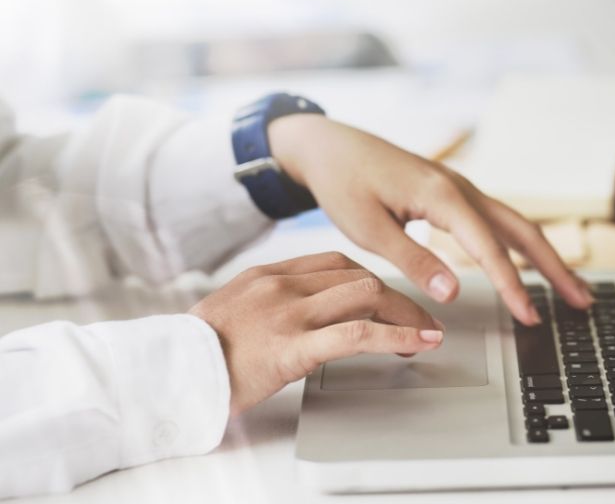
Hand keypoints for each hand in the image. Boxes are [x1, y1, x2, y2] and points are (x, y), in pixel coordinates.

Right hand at [189, 252, 443, 415]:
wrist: (167, 371)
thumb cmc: (197, 348)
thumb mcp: (234, 308)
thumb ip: (269, 301)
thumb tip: (299, 311)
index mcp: (270, 274)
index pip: (336, 263)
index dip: (370, 279)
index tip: (387, 296)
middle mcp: (283, 285)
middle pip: (358, 277)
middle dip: (396, 298)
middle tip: (418, 320)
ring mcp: (289, 312)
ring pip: (365, 296)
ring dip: (405, 315)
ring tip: (426, 335)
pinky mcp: (293, 346)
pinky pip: (356, 335)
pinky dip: (396, 337)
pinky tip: (419, 344)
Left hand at [269, 115, 593, 324]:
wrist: (328, 146)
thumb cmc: (343, 183)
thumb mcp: (370, 228)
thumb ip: (414, 260)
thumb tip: (453, 294)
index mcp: (442, 195)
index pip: (489, 248)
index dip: (513, 286)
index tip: (530, 317)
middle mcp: (461, 187)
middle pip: (522, 229)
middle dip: (555, 267)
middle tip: (583, 301)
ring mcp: (459, 188)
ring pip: (515, 223)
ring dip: (544, 256)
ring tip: (570, 287)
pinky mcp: (451, 193)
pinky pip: (496, 220)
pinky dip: (519, 244)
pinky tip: (524, 262)